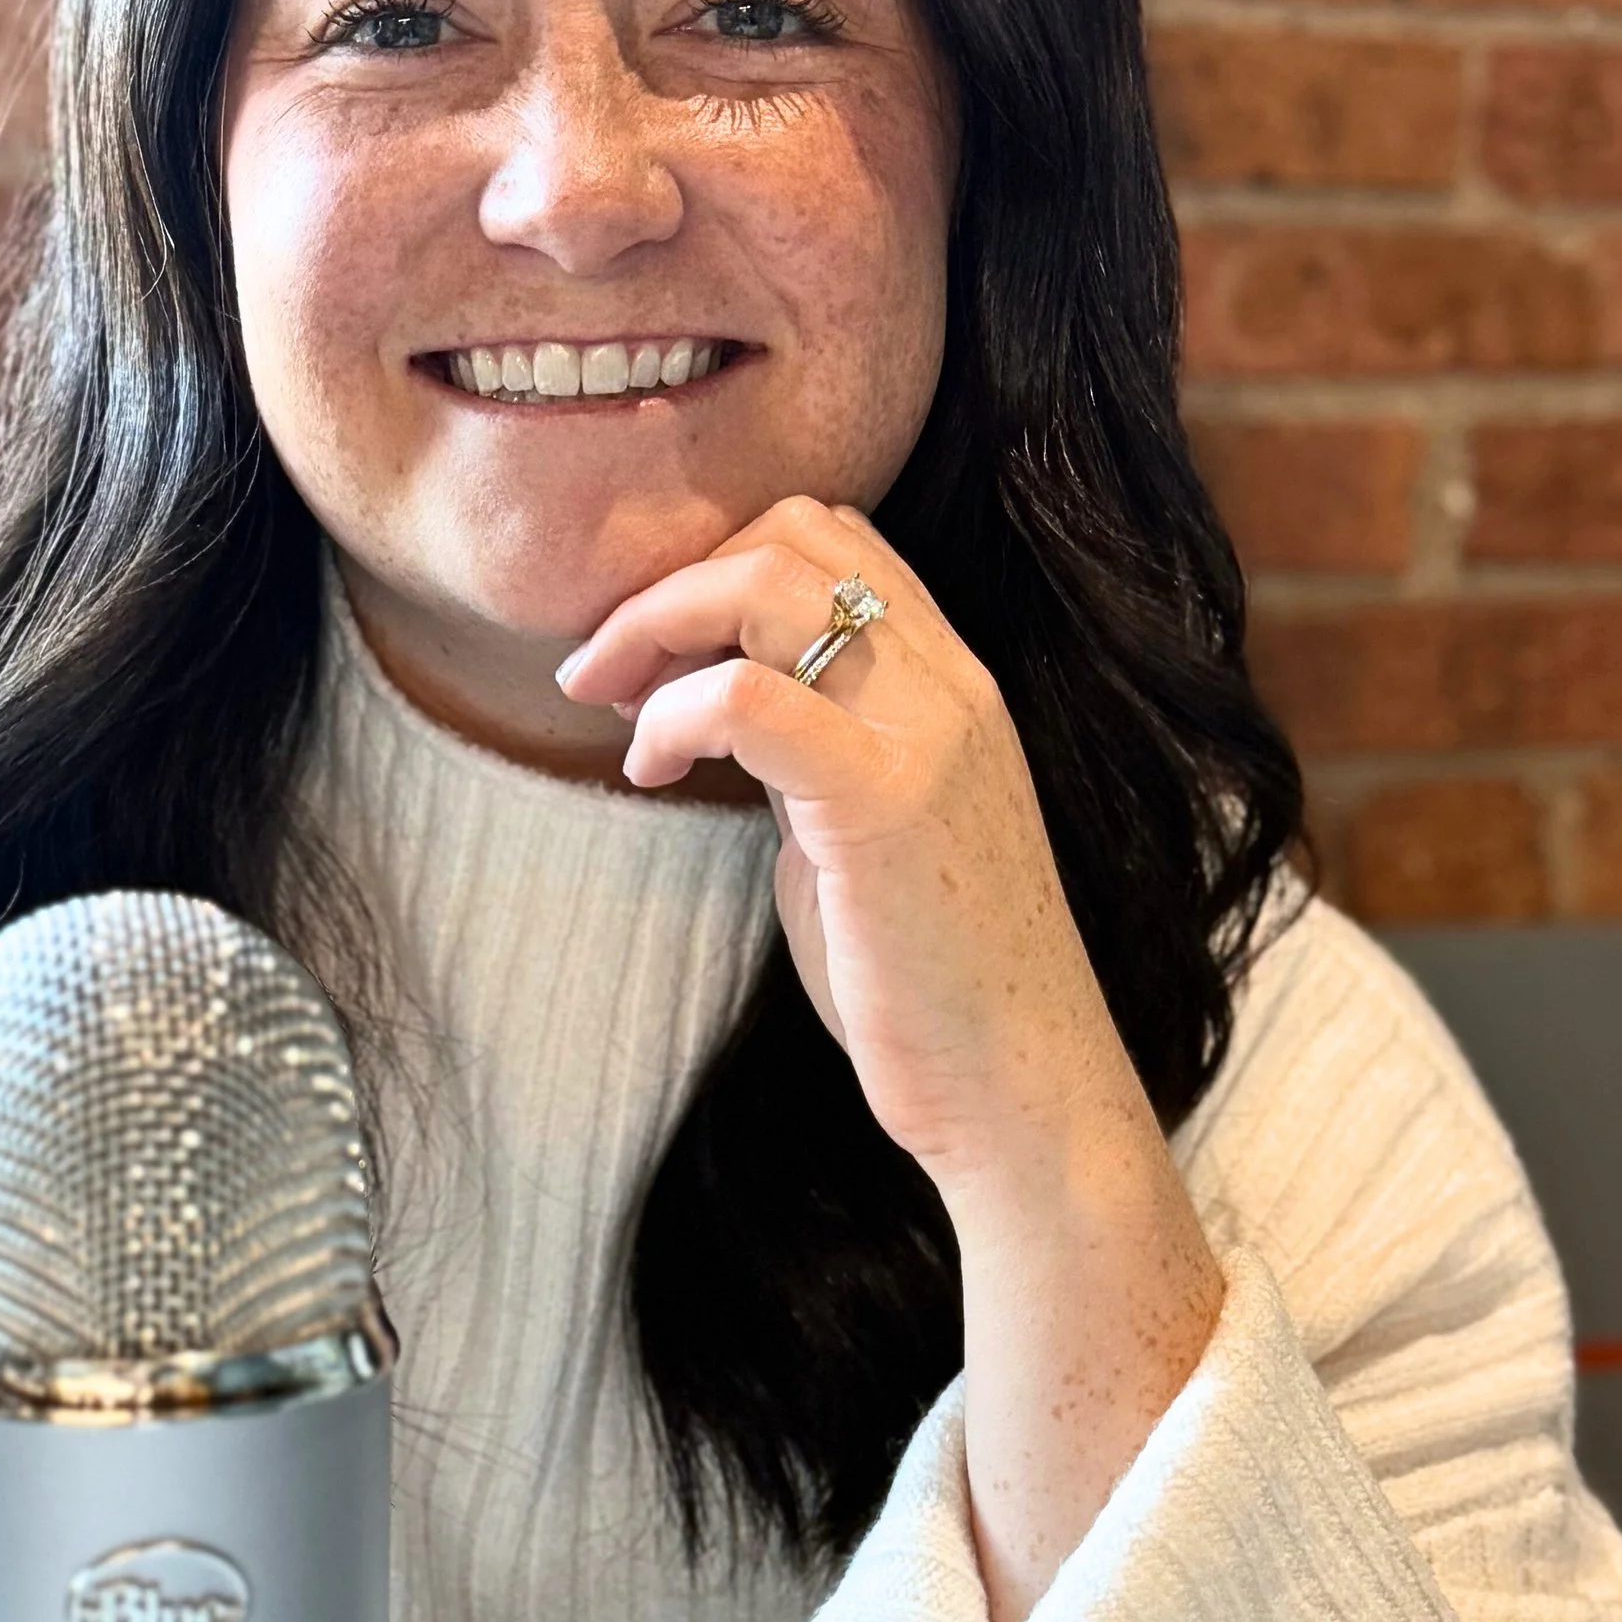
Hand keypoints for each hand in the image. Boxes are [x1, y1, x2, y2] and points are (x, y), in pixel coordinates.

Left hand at [559, 495, 1221, 1621]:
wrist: (1022, 1090)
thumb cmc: (932, 983)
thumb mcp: (864, 833)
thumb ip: (811, 756)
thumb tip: (724, 716)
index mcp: (954, 684)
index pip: (837, 534)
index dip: (722, 562)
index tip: (654, 649)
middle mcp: (952, 686)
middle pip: (794, 531)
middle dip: (670, 581)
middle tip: (599, 669)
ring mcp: (928, 735)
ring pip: (767, 584)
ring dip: (655, 627)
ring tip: (607, 704)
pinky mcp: (883, 804)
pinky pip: (749, 698)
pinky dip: (674, 715)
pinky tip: (651, 772)